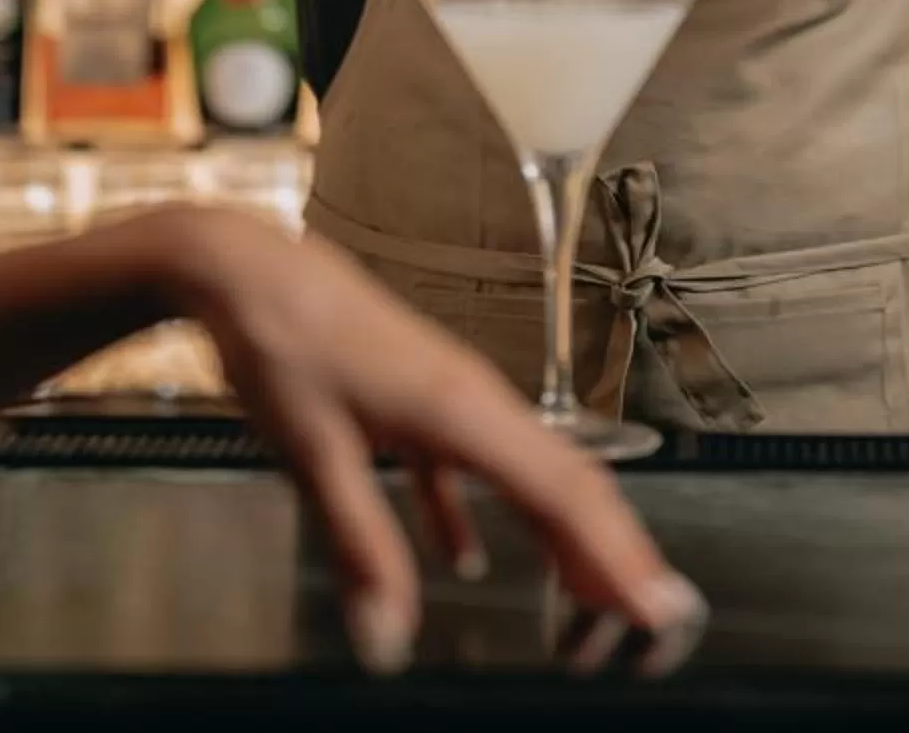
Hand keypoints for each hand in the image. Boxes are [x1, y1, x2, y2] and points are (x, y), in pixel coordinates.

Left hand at [130, 207, 702, 672]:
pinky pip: (481, 467)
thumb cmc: (282, 343)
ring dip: (565, 545)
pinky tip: (465, 562)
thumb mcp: (314, 457)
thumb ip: (362, 548)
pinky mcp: (427, 400)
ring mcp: (457, 398)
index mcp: (465, 411)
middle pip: (571, 489)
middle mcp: (479, 402)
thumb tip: (387, 641)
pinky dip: (492, 516)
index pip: (568, 494)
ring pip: (536, 477)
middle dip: (612, 563)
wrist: (247, 268)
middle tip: (638, 637)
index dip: (621, 556)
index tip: (661, 611)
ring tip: (580, 614)